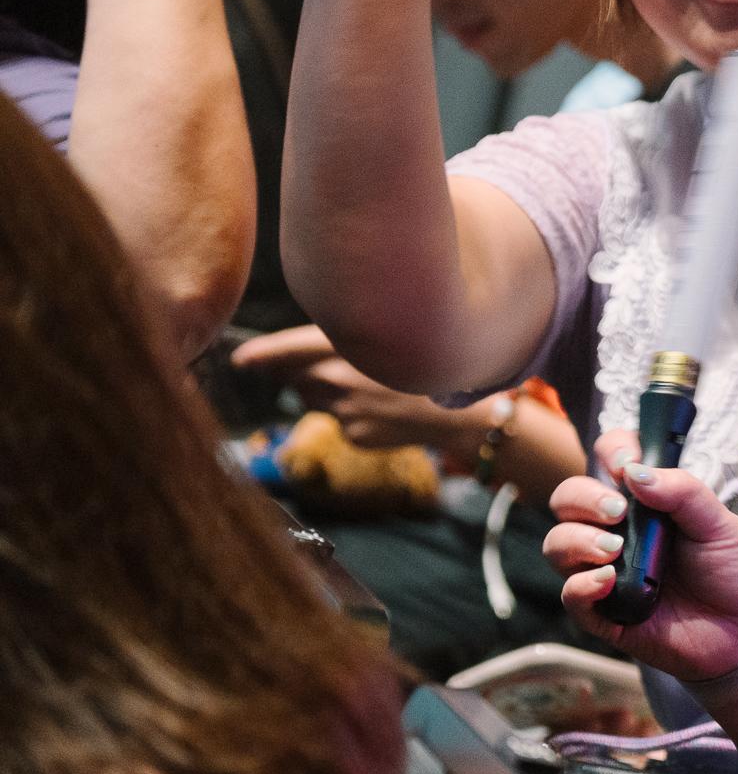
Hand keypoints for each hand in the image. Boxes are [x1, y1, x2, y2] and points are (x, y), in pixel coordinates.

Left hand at [235, 325, 481, 456]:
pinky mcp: (354, 434)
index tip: (239, 359)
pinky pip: (339, 421)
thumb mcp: (386, 339)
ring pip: (315, 399)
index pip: (286, 351)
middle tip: (330, 365)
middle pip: (296, 376)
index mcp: (346, 347)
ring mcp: (346, 410)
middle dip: (300, 372)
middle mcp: (339, 378)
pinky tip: (382, 408)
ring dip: (326, 392)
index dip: (260, 355)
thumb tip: (297, 356)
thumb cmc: (425, 365)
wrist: (461, 408)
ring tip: (368, 385)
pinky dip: (351, 414)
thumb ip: (341, 343)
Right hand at [544, 429, 737, 681]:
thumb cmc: (735, 571)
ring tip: (615, 548)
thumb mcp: (720, 524)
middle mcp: (618, 530)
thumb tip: (637, 473)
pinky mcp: (605, 612)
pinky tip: (608, 581)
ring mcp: (607, 570)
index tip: (626, 461)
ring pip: (559, 544)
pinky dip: (582, 585)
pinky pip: (571, 595)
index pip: (609, 461)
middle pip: (568, 499)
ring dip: (579, 540)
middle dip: (584, 497)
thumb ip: (683, 493)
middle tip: (618, 510)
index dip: (611, 452)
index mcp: (646, 501)